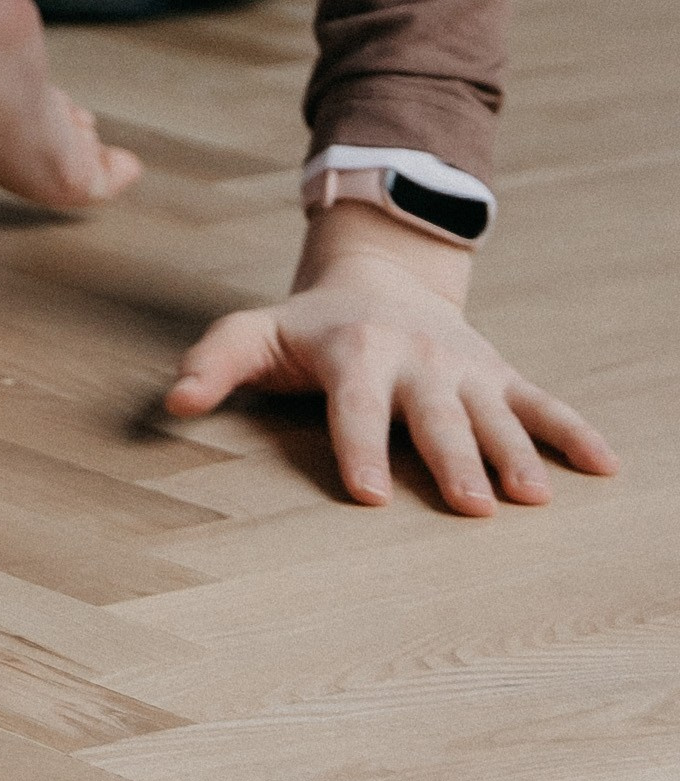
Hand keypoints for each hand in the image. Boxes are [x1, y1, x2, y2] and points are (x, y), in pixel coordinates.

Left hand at [164, 199, 618, 512]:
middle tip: (473, 507)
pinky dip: (575, 431)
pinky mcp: (500, 374)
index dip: (359, 447)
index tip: (368, 494)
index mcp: (354, 353)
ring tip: (535, 498)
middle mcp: (414, 360)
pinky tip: (607, 466)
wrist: (379, 273)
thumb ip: (216, 362)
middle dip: (453, 460)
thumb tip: (173, 401)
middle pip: (434, 417)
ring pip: (494, 414)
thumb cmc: (309, 323)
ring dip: (517, 454)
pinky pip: (543, 402)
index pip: (354, 406)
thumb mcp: (256, 332)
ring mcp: (464, 369)